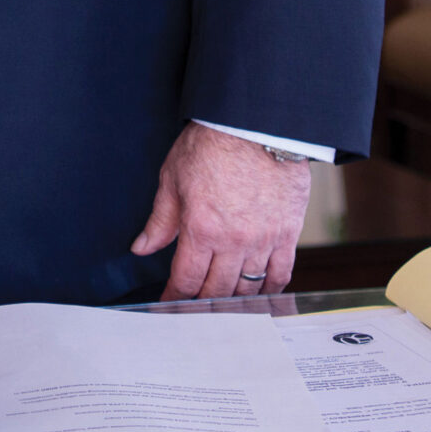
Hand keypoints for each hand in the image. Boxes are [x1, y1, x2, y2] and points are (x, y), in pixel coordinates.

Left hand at [130, 123, 313, 299]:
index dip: (174, 296)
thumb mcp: (172, 178)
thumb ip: (159, 220)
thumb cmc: (211, 144)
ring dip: (234, 301)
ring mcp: (263, 239)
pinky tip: (260, 292)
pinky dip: (270, 289)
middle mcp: (233, 241)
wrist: (255, 122)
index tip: (168, 302)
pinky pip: (281, 273)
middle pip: (216, 290)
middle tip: (194, 308)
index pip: (185, 280)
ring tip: (224, 304)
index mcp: (200, 229)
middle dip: (202, 304)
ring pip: (248, 287)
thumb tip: (142, 248)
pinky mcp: (288, 232)